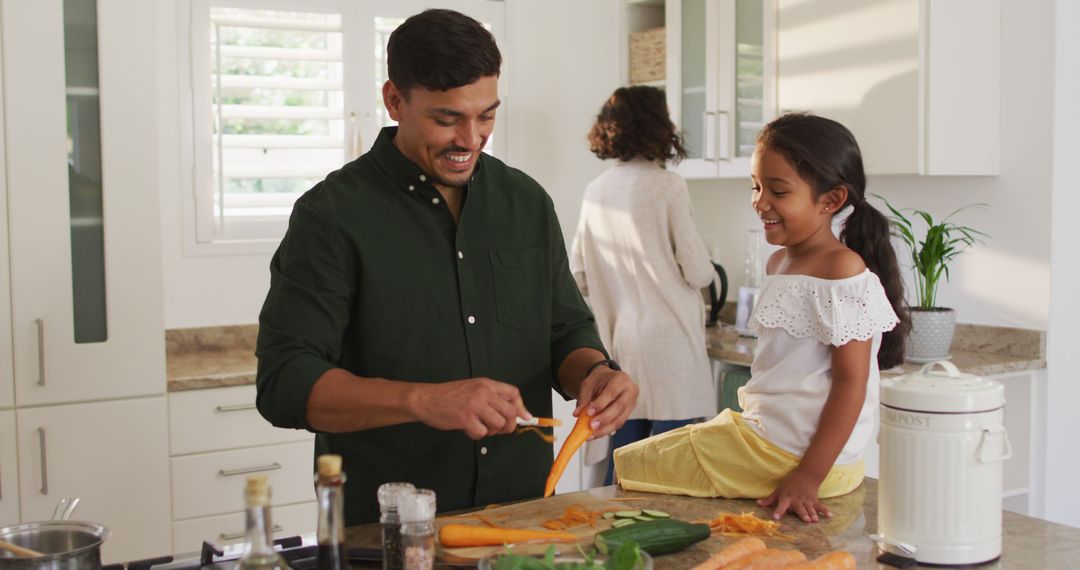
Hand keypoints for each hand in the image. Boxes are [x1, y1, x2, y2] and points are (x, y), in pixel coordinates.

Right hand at [412, 378, 528, 439]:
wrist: (425, 399)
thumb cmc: (448, 396)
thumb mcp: (472, 389)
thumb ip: (492, 398)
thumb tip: (516, 413)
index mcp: (486, 384)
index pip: (513, 393)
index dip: (521, 407)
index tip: (523, 418)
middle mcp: (483, 392)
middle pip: (510, 412)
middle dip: (509, 425)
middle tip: (499, 429)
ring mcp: (474, 405)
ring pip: (499, 424)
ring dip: (492, 431)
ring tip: (480, 427)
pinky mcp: (465, 418)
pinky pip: (482, 433)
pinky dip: (477, 435)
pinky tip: (468, 429)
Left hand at [573, 366, 637, 439]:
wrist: (610, 379)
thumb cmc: (600, 380)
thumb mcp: (589, 384)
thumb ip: (584, 398)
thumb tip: (577, 414)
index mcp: (620, 379)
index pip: (611, 393)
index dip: (601, 404)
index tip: (589, 412)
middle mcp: (629, 391)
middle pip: (619, 407)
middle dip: (604, 419)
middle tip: (591, 426)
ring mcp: (631, 403)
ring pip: (620, 419)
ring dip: (605, 429)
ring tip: (592, 434)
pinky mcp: (628, 413)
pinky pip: (618, 424)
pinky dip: (607, 430)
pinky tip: (596, 433)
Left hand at [757, 469, 832, 522]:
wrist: (806, 474)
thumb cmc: (789, 483)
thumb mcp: (778, 490)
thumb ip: (769, 499)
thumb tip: (757, 504)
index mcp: (786, 497)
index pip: (781, 504)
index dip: (778, 510)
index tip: (775, 517)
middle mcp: (796, 499)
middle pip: (799, 507)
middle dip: (802, 513)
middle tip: (806, 520)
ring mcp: (806, 500)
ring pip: (810, 508)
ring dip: (813, 514)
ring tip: (815, 520)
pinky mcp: (814, 500)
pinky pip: (820, 505)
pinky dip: (825, 510)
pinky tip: (830, 516)